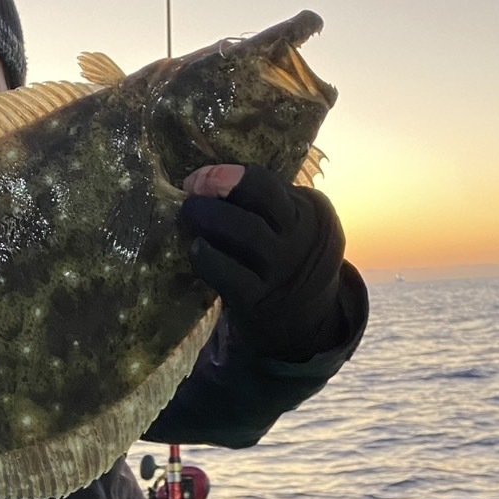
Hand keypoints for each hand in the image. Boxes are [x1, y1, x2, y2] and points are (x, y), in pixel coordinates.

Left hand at [179, 164, 346, 359]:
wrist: (304, 323)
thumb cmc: (286, 262)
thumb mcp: (292, 228)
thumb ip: (265, 206)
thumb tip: (206, 180)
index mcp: (310, 211)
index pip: (266, 182)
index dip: (226, 175)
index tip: (199, 178)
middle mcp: (301, 237)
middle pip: (259, 197)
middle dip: (216, 187)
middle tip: (189, 193)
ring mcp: (282, 269)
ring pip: (246, 231)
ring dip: (209, 217)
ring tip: (188, 215)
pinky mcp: (259, 299)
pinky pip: (228, 273)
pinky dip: (207, 258)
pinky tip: (196, 249)